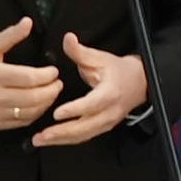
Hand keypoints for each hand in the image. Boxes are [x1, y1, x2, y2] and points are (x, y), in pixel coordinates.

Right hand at [0, 19, 66, 134]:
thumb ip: (9, 36)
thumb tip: (28, 22)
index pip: (29, 78)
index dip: (47, 76)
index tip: (54, 71)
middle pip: (33, 97)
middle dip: (51, 91)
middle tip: (57, 83)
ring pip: (28, 113)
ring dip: (45, 104)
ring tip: (50, 94)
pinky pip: (18, 123)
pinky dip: (32, 115)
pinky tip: (37, 106)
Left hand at [34, 34, 148, 145]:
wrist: (140, 83)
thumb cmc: (119, 71)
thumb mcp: (100, 58)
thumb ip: (80, 52)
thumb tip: (68, 39)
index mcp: (110, 93)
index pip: (92, 104)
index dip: (75, 110)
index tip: (57, 113)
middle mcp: (109, 111)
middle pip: (85, 127)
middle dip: (61, 133)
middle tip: (41, 135)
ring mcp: (107, 122)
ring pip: (83, 135)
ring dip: (60, 140)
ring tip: (40, 140)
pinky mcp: (103, 128)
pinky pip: (84, 137)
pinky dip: (67, 140)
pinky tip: (52, 140)